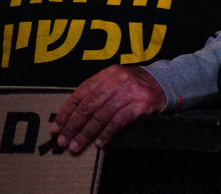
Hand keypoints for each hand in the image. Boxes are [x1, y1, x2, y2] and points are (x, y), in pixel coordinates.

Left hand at [52, 65, 166, 153]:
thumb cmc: (134, 85)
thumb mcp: (115, 80)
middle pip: (88, 106)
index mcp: (107, 74)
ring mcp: (129, 92)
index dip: (66, 112)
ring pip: (101, 116)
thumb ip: (97, 92)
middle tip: (63, 141)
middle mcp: (116, 80)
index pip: (80, 93)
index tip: (56, 127)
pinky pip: (118, 122)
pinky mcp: (140, 104)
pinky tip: (99, 143)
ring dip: (86, 134)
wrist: (165, 83)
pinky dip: (107, 134)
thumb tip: (72, 115)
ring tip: (76, 146)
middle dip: (73, 126)